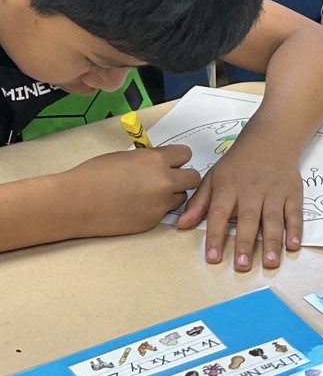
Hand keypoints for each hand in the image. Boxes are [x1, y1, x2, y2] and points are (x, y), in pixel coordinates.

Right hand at [64, 146, 199, 237]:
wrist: (75, 203)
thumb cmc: (93, 174)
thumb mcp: (125, 157)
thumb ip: (148, 159)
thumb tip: (160, 162)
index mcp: (156, 160)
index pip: (185, 154)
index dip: (177, 158)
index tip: (169, 162)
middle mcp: (164, 181)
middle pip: (193, 178)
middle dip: (182, 177)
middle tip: (166, 180)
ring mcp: (161, 204)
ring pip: (181, 197)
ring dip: (170, 195)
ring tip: (147, 195)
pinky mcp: (153, 221)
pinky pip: (164, 213)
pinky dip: (155, 209)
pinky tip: (136, 207)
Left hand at [177, 137, 303, 271]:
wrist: (271, 138)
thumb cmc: (238, 163)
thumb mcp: (214, 177)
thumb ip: (199, 203)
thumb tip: (181, 226)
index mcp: (228, 187)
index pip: (219, 213)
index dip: (215, 236)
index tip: (213, 258)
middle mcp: (252, 190)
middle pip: (248, 218)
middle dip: (246, 243)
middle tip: (243, 266)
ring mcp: (274, 191)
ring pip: (273, 218)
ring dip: (272, 241)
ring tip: (270, 263)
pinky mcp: (293, 192)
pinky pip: (295, 212)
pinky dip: (295, 229)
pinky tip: (292, 245)